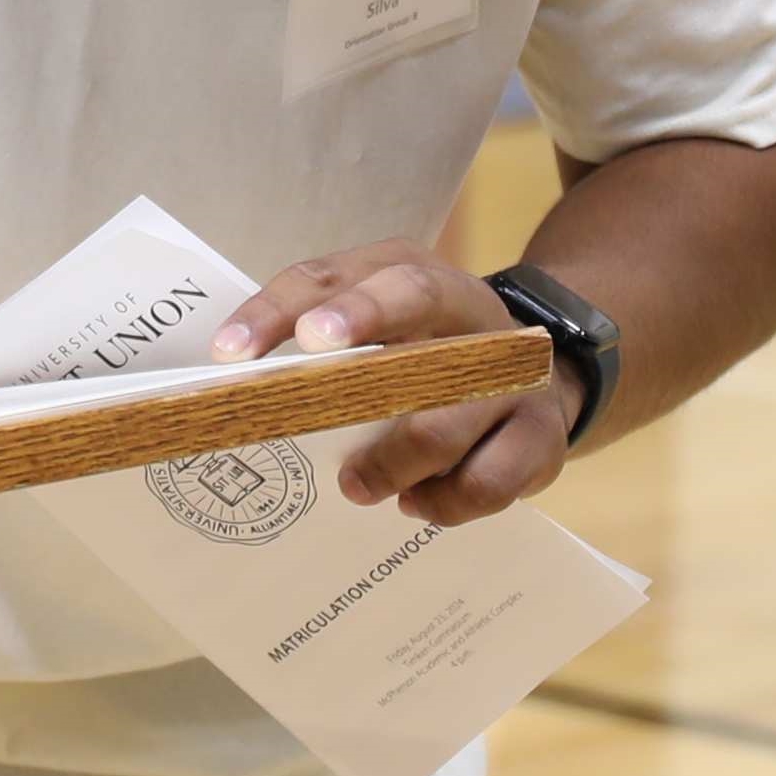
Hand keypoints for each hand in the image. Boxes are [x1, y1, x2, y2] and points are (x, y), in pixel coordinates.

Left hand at [211, 243, 573, 523]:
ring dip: (390, 460)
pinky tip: (418, 502)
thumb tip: (241, 400)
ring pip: (445, 414)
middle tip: (311, 359)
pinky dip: (443, 501)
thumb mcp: (383, 338)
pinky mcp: (541, 436)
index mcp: (409, 273)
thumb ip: (325, 356)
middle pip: (412, 295)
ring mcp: (514, 371)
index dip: (278, 310)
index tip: (230, 354)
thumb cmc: (431, 363)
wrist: (544, 381)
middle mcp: (466, 309)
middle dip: (358, 318)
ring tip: (357, 485)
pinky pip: (486, 481)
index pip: (332, 274)